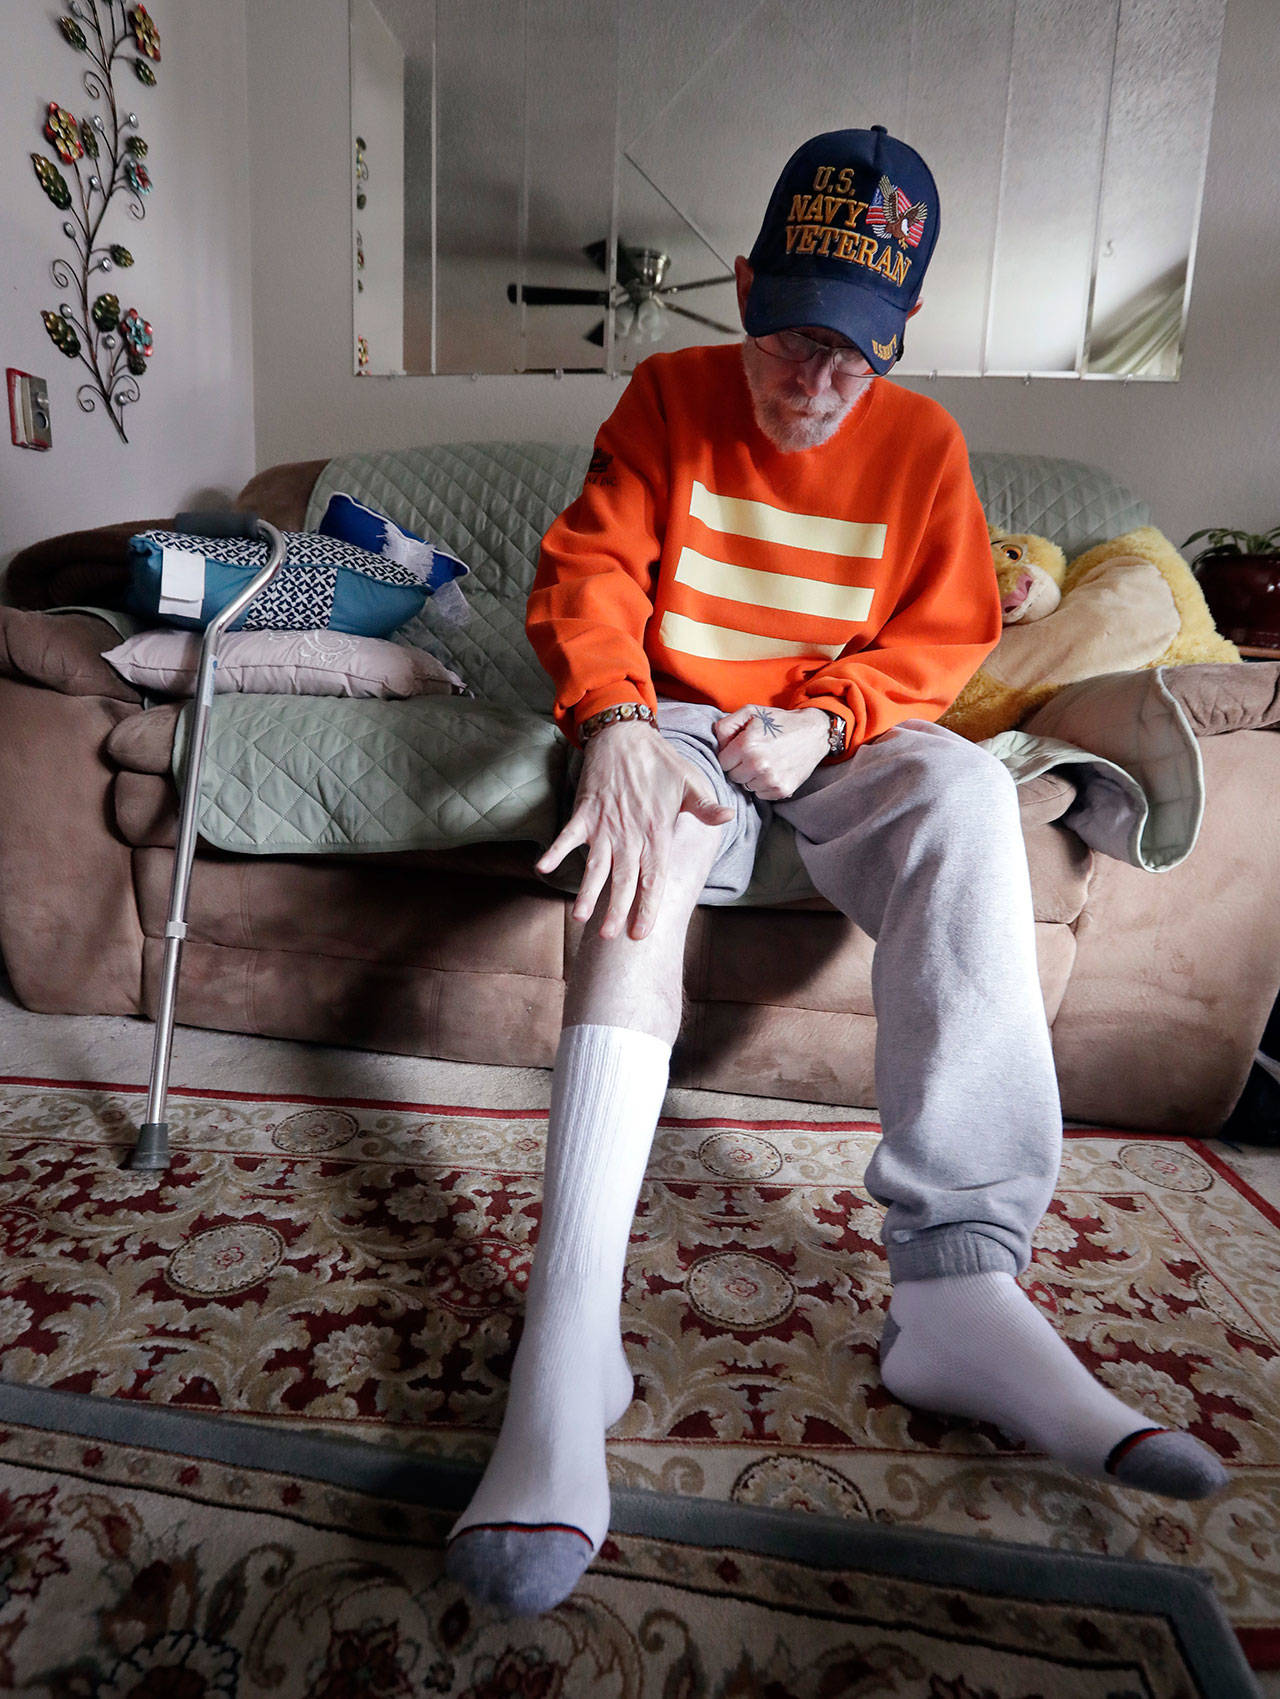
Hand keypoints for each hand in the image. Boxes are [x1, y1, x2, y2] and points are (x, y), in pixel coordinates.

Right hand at [537, 723, 733, 940]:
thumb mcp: (689, 783)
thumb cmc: (659, 762)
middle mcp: (630, 834)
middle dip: (617, 910)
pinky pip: (567, 836)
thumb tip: (728, 818)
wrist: (624, 734)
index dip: (648, 907)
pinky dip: (555, 850)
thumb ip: (705, 807)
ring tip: (581, 917)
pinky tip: (543, 869)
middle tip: (610, 938)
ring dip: (588, 891)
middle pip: (624, 880)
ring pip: (596, 865)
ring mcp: (605, 825)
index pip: (654, 878)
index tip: (642, 933)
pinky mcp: (584, 812)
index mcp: (657, 832)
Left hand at [713, 704, 830, 800]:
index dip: (730, 755)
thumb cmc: (779, 722)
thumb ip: (726, 725)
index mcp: (747, 745)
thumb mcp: (751, 712)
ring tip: (766, 762)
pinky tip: (774, 770)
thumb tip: (716, 743)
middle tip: (754, 755)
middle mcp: (758, 764)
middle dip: (740, 767)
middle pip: (733, 777)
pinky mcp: (782, 789)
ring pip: (747, 786)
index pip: (722, 762)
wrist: (813, 732)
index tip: (741, 749)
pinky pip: (761, 794)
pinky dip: (765, 785)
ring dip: (752, 777)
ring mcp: (771, 779)